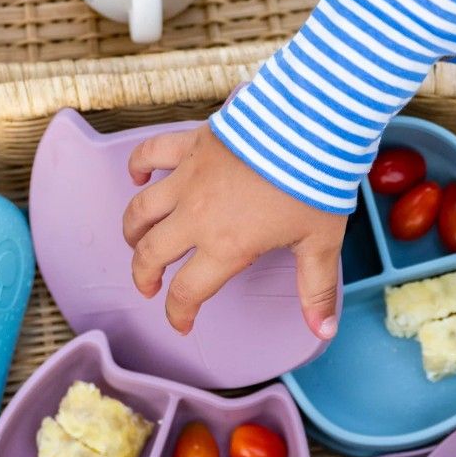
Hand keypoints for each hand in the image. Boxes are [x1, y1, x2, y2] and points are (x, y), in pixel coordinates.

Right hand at [123, 125, 344, 337]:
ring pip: (141, 211)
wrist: (308, 125)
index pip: (187, 291)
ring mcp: (189, 179)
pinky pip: (151, 154)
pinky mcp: (191, 146)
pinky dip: (138, 166)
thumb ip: (316, 289)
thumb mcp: (320, 243)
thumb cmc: (315, 182)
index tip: (180, 323)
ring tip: (135, 241)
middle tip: (147, 284)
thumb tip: (323, 331)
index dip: (178, 313)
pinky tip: (136, 177)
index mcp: (226, 246)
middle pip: (151, 254)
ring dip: (133, 231)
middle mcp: (197, 217)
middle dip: (143, 275)